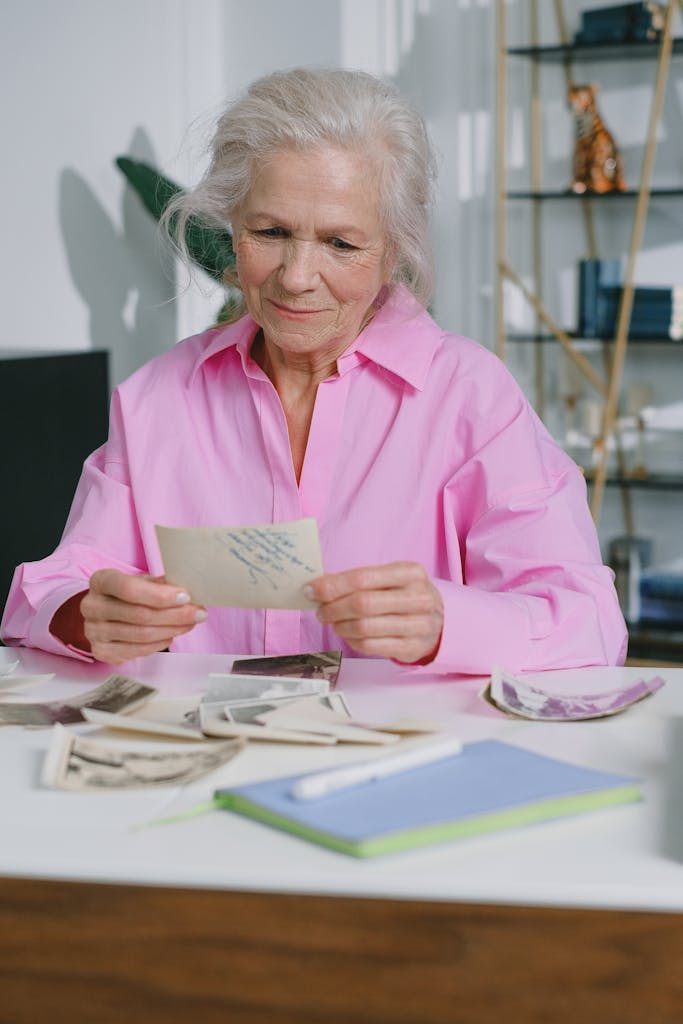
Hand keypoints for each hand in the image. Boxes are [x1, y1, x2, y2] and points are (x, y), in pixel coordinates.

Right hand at [51, 570, 206, 664]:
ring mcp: (94, 631)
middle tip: (199, 613)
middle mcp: (92, 606)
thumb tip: (189, 595)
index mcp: (101, 581)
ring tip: (190, 623)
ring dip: (172, 630)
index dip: (160, 595)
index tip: (185, 597)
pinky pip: (137, 650)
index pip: (128, 589)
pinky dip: (160, 643)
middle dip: (175, 615)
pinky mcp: (101, 651)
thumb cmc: (128, 594)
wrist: (105, 611)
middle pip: (139, 615)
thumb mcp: (141, 581)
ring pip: (141, 635)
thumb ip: (161, 585)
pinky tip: (171, 635)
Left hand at [307, 561, 443, 664]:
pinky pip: (370, 646)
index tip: (311, 590)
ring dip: (340, 625)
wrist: (438, 620)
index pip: (362, 578)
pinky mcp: (412, 647)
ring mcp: (418, 625)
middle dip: (333, 608)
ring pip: (364, 627)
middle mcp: (419, 598)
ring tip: (334, 622)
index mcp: (410, 573)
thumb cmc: (404, 595)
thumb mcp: (389, 579)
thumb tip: (317, 586)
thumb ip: (356, 580)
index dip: (332, 586)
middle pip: (362, 604)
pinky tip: (349, 634)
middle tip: (321, 611)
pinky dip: (352, 640)